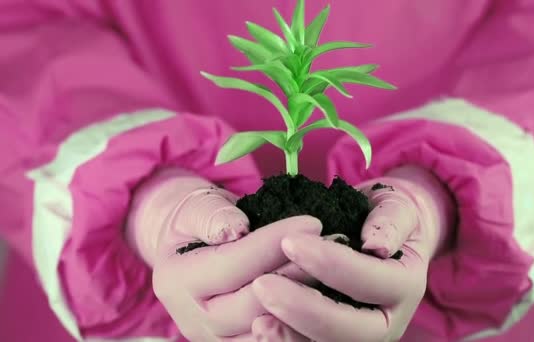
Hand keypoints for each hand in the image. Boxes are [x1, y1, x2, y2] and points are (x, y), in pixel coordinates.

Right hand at [126, 168, 322, 340]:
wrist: (189, 247)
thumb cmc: (197, 222)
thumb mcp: (196, 209)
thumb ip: (212, 216)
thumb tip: (236, 228)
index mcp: (178, 281)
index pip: (232, 266)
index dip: (273, 244)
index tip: (312, 223)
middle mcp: (195, 320)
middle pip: (254, 306)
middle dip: (297, 274)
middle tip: (332, 247)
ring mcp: (218, 341)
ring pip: (270, 333)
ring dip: (306, 302)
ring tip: (334, 271)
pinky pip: (278, 341)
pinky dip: (303, 324)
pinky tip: (328, 297)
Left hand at [251, 166, 454, 341]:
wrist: (385, 238)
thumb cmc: (388, 217)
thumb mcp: (396, 208)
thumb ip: (390, 221)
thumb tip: (377, 246)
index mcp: (405, 286)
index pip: (370, 283)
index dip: (332, 264)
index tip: (290, 240)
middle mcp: (388, 322)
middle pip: (350, 331)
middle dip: (304, 310)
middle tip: (262, 284)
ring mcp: (362, 336)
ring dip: (291, 336)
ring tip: (256, 320)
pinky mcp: (336, 339)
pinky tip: (260, 329)